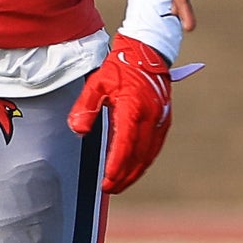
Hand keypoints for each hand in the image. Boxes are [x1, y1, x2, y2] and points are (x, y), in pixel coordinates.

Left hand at [65, 38, 182, 193]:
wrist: (147, 53)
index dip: (116, 165)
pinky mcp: (165, 121)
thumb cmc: (120, 67)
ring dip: (135, 173)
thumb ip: (86, 107)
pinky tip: (134, 170)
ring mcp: (161, 120)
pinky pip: (155, 148)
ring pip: (149, 155)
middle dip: (124, 175)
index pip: (125, 144)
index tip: (107, 179)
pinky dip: (144, 162)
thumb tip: (78, 130)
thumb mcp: (97, 83)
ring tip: (119, 184)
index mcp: (133, 107)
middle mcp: (151, 116)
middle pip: (138, 155)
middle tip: (109, 188)